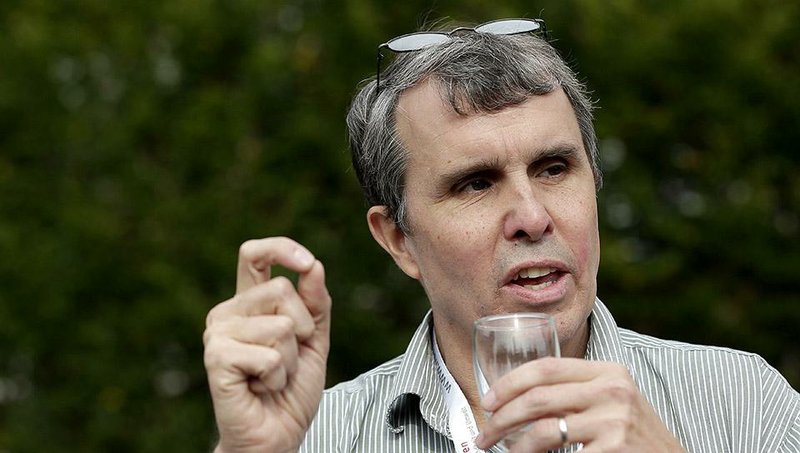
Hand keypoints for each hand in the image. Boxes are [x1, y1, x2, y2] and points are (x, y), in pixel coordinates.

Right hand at [203, 237, 331, 452]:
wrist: (276, 436)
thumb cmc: (291, 390)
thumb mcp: (314, 340)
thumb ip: (315, 304)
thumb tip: (314, 267)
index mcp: (249, 303)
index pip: (255, 255)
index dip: (282, 249)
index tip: (307, 263)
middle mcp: (228, 312)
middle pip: (282, 290)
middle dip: (302, 329)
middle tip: (286, 360)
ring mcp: (218, 334)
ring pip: (281, 326)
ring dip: (290, 360)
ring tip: (272, 377)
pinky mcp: (216, 358)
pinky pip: (269, 355)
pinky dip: (277, 377)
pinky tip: (261, 388)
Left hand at [475, 357, 685, 451]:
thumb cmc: (634, 436)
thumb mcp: (613, 401)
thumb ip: (576, 391)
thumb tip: (515, 399)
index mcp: (608, 371)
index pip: (546, 367)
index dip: (509, 384)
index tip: (488, 400)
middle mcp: (612, 391)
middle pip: (538, 398)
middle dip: (502, 418)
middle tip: (485, 435)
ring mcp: (615, 421)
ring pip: (544, 432)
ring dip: (514, 446)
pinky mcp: (614, 449)